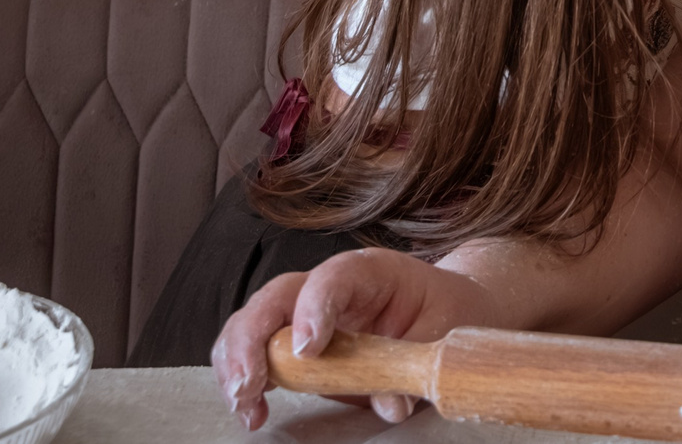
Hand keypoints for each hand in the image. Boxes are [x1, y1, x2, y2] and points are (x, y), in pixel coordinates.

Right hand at [212, 248, 502, 429]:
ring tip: (246, 403)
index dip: (314, 307)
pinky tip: (252, 410)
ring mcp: (304, 313)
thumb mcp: (444, 330)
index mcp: (372, 271)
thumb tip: (391, 405)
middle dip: (253, 337)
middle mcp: (329, 286)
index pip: (334, 276)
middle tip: (251, 382)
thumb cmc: (444, 310)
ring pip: (253, 322)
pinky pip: (254, 352)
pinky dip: (242, 379)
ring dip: (237, 362)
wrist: (443, 310)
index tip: (306, 348)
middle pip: (276, 296)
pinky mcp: (293, 343)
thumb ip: (416, 364)